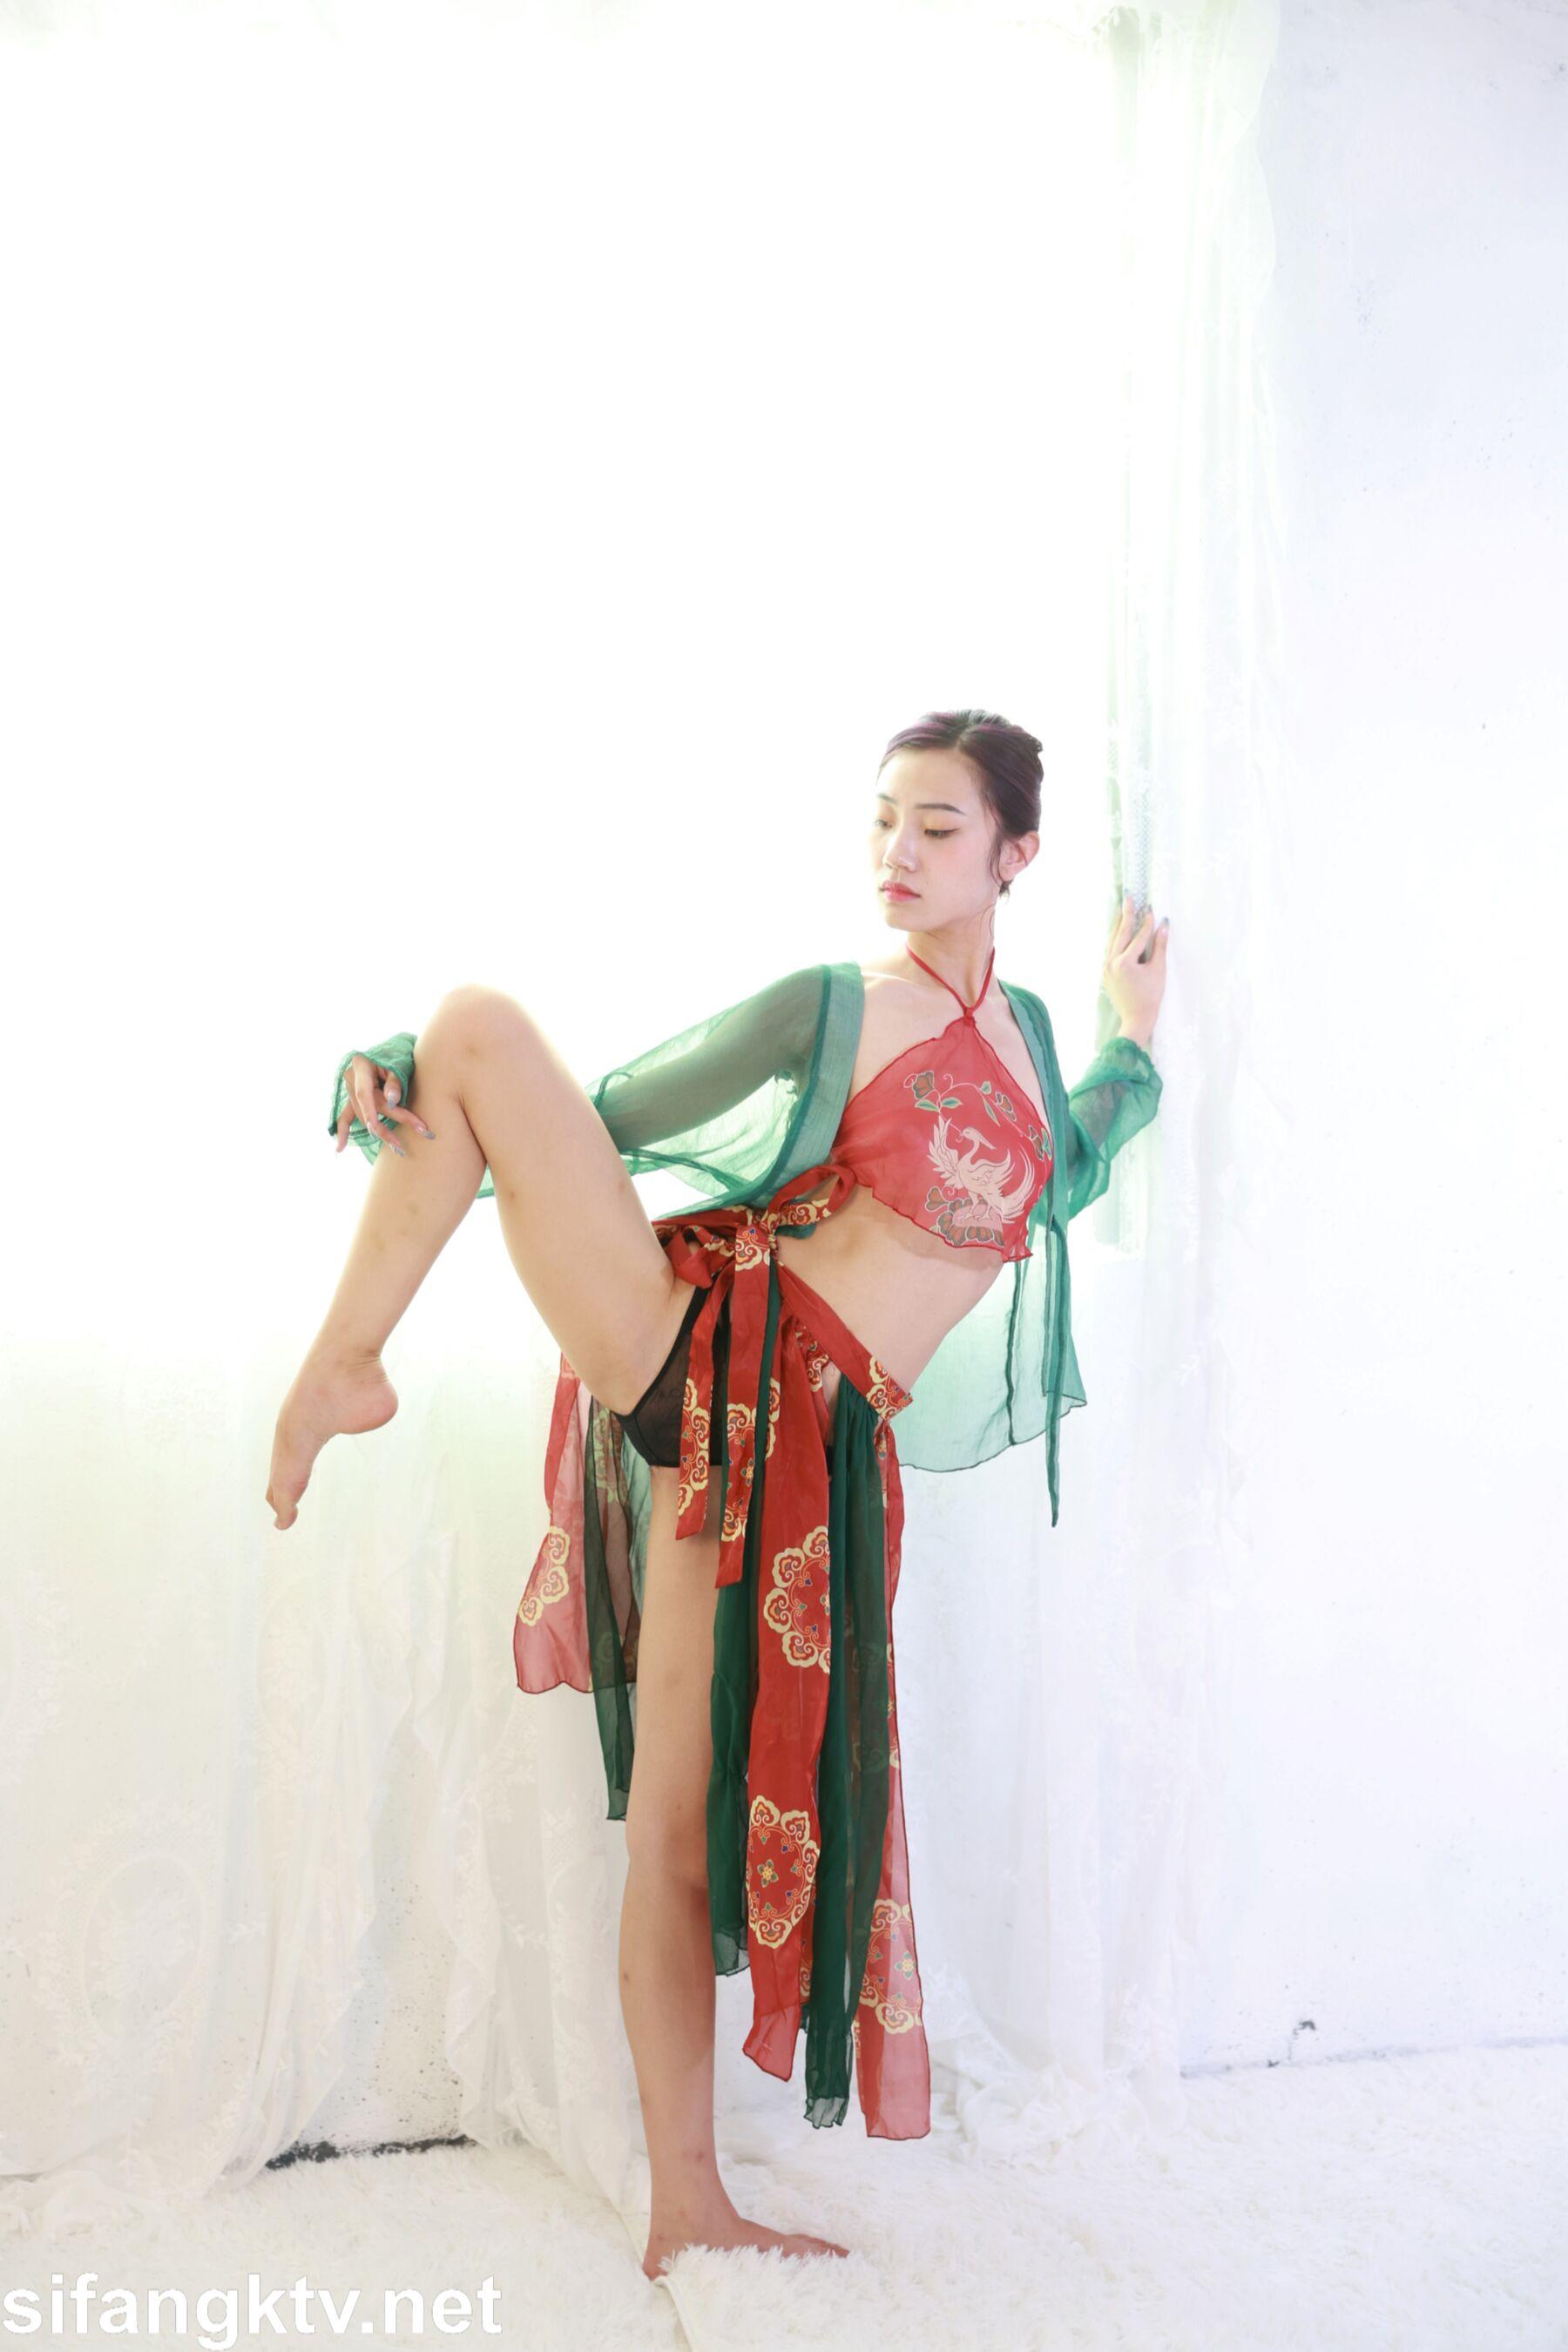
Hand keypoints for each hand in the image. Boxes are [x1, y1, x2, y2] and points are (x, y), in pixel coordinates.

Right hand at [336, 1055, 434, 1157]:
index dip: (370, 1111)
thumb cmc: (396, 1055)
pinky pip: (345, 1117)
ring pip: (362, 1115)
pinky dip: (344, 1132)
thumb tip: (392, 1102)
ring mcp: (349, 1089)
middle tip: (406, 1141)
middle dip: (387, 1126)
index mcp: (360, 1066)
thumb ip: (395, 1081)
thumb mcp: (398, 1063)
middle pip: (369, 1107)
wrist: (390, 1051)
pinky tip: (340, 1149)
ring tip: (397, 1148)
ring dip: (380, 1132)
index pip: (364, 1093)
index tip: (378, 1127)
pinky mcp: (352, 1098)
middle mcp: (351, 1078)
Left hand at [1102, 890, 1168, 1042]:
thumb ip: (1160, 946)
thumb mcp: (1158, 970)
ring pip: (1112, 940)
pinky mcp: (1105, 973)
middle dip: (1126, 914)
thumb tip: (1164, 925)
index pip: (1138, 936)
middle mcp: (1111, 963)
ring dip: (1118, 925)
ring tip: (1122, 909)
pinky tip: (1118, 931)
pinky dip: (1115, 939)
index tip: (1151, 909)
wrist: (1136, 1019)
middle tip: (1128, 897)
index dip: (1147, 923)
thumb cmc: (1150, 997)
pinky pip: (1110, 951)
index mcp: (1125, 962)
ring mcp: (1105, 968)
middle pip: (1120, 933)